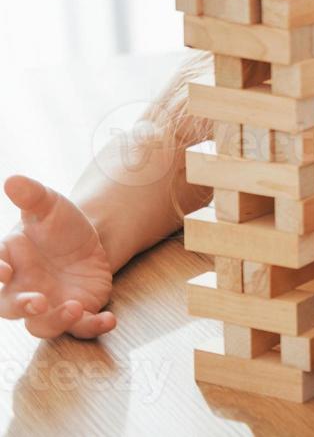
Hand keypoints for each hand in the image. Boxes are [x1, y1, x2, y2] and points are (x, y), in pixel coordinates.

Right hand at [0, 175, 116, 338]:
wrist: (92, 239)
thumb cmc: (59, 224)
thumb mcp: (49, 205)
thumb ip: (31, 196)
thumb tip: (12, 180)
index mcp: (10, 262)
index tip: (4, 270)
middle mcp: (24, 288)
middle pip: (9, 308)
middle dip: (21, 307)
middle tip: (38, 301)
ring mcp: (50, 304)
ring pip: (42, 325)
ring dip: (56, 320)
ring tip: (75, 307)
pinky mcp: (78, 312)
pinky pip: (81, 328)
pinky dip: (93, 327)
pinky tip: (109, 319)